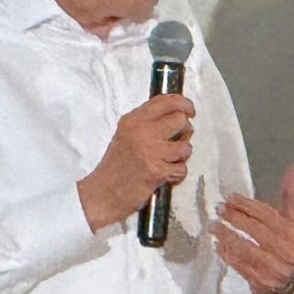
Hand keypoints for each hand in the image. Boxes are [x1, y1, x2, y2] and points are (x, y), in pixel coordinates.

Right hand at [79, 94, 195, 230]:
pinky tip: (165, 176)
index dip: (184, 103)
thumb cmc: (118, 165)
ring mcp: (149, 151)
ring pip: (185, 146)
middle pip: (180, 120)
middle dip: (185, 132)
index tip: (190, 111)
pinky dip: (177, 175)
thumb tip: (177, 112)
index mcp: (133, 120)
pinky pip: (182, 169)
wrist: (104, 192)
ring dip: (181, 157)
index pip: (166, 101)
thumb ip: (147, 122)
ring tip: (168, 162)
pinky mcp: (156, 170)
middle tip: (178, 141)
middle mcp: (141, 131)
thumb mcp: (127, 134)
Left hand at [214, 162, 293, 293]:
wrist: (286, 285)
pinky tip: (218, 245)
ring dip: (228, 236)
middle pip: (258, 231)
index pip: (270, 216)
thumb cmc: (285, 246)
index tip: (232, 198)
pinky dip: (227, 254)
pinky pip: (241, 266)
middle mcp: (289, 252)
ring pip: (248, 249)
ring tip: (214, 226)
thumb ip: (291, 195)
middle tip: (220, 209)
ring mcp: (276, 269)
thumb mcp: (291, 221)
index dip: (249, 205)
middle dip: (237, 218)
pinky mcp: (262, 282)